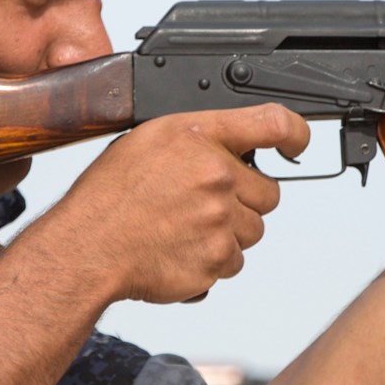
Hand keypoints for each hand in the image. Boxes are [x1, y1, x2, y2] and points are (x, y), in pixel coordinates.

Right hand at [32, 103, 310, 303]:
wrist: (87, 248)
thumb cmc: (108, 197)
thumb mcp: (146, 143)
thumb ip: (196, 141)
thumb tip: (231, 150)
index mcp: (197, 136)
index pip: (271, 122)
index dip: (294, 133)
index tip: (297, 143)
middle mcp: (214, 173)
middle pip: (268, 192)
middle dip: (244, 201)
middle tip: (204, 206)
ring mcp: (219, 218)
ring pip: (253, 230)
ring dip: (229, 234)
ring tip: (185, 230)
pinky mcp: (218, 257)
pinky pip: (235, 262)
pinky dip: (213, 262)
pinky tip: (181, 251)